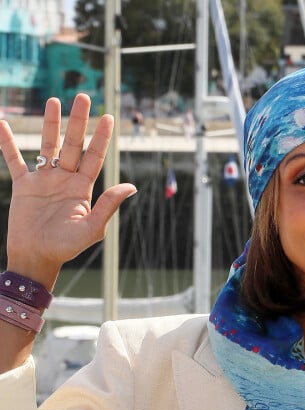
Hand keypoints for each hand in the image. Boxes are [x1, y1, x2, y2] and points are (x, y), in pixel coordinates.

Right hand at [0, 93, 136, 288]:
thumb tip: (131, 186)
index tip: (109, 117)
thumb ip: (108, 205)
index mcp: (83, 188)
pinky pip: (14, 159)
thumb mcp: (92, 227)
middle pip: (73, 144)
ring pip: (48, 145)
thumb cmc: (67, 247)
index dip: (101, 137)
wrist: (37, 257)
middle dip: (78, 121)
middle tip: (83, 97)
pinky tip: (3, 123)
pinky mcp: (24, 186)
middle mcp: (65, 180)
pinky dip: (8, 142)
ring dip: (50, 124)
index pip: (95, 157)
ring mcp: (44, 180)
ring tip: (54, 101)